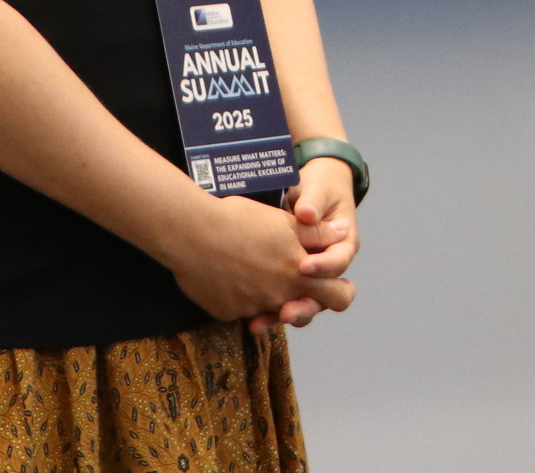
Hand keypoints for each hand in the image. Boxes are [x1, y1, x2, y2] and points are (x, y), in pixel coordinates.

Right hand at [164, 189, 354, 328]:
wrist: (192, 233)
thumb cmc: (240, 220)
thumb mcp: (285, 221)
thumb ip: (318, 232)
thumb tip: (342, 232)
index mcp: (299, 274)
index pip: (338, 297)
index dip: (340, 290)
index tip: (334, 283)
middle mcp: (279, 298)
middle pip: (304, 311)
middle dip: (304, 302)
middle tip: (294, 282)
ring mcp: (252, 309)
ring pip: (269, 309)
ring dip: (267, 295)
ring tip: (253, 267)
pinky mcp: (227, 314)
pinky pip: (241, 309)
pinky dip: (239, 295)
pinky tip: (228, 272)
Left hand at [252, 157, 360, 331]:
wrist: (311, 194)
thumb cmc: (318, 189)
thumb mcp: (317, 190)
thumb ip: (312, 202)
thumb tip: (307, 213)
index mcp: (343, 245)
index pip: (338, 262)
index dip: (323, 267)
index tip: (303, 266)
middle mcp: (329, 268)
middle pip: (324, 297)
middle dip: (304, 305)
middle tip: (286, 311)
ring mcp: (310, 279)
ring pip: (302, 305)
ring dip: (282, 315)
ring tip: (260, 322)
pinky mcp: (290, 283)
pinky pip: (283, 302)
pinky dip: (267, 312)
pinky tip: (249, 319)